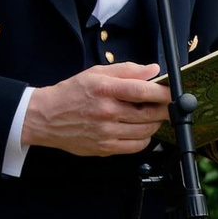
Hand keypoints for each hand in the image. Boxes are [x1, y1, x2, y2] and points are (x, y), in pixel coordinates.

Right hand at [23, 60, 171, 156]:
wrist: (44, 117)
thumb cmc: (70, 94)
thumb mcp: (96, 73)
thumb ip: (127, 70)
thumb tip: (153, 69)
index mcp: (105, 90)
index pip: (143, 90)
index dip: (164, 92)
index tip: (173, 92)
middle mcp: (106, 112)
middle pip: (149, 113)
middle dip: (164, 109)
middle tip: (165, 105)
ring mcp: (106, 132)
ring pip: (145, 131)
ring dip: (154, 124)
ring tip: (151, 116)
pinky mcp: (104, 148)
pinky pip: (136, 146)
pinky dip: (144, 139)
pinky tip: (139, 130)